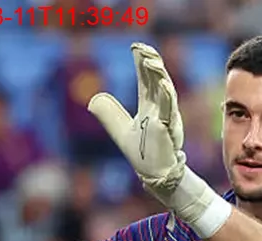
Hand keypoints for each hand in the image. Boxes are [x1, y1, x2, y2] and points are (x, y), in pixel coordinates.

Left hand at [87, 43, 185, 196]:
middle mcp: (160, 108)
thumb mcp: (118, 128)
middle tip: (142, 47)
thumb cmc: (141, 152)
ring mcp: (166, 117)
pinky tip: (162, 83)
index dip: (141, 62)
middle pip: (156, 79)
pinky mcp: (168, 128)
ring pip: (165, 90)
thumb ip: (108, 113)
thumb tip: (92, 100)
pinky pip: (169, 110)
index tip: (135, 47)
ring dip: (158, 74)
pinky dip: (167, 96)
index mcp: (150, 106)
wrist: (154, 173)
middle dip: (150, 62)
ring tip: (150, 60)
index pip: (146, 79)